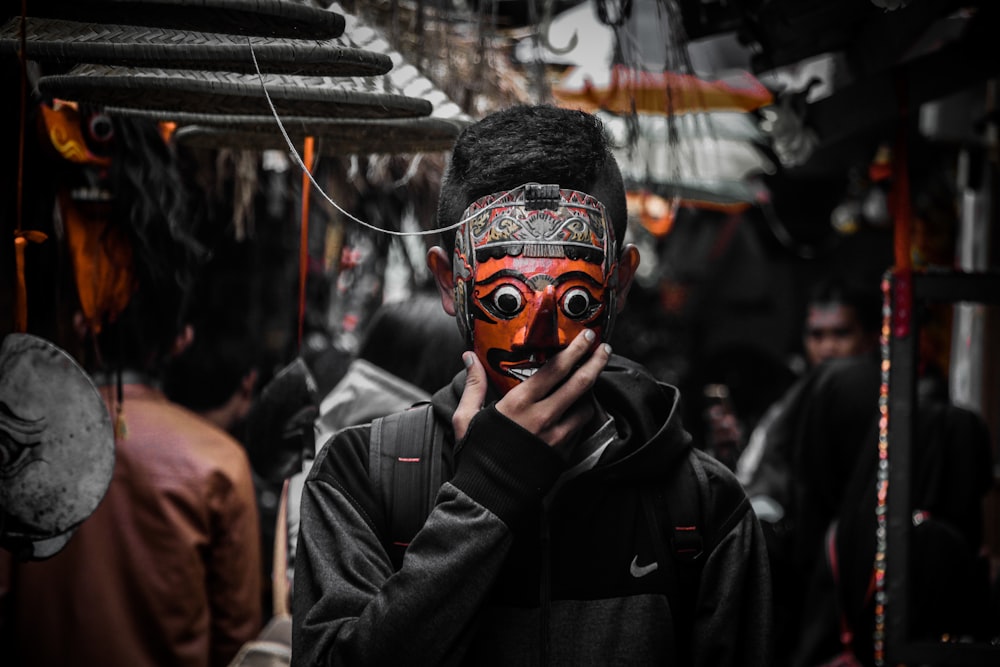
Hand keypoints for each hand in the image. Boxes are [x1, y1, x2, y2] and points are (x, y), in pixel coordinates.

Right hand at [452, 330, 610, 454]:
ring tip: (590, 379)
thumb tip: (469, 357)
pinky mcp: (563, 453)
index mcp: (518, 403)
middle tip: (603, 347)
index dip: (574, 350)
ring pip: (586, 406)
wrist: (489, 496)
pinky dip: (582, 414)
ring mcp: (556, 437)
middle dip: (595, 361)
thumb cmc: (476, 455)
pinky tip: (579, 407)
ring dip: (591, 391)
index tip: (585, 337)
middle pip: (580, 382)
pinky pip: (580, 427)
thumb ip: (474, 384)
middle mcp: (542, 417)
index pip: (555, 369)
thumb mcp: (467, 417)